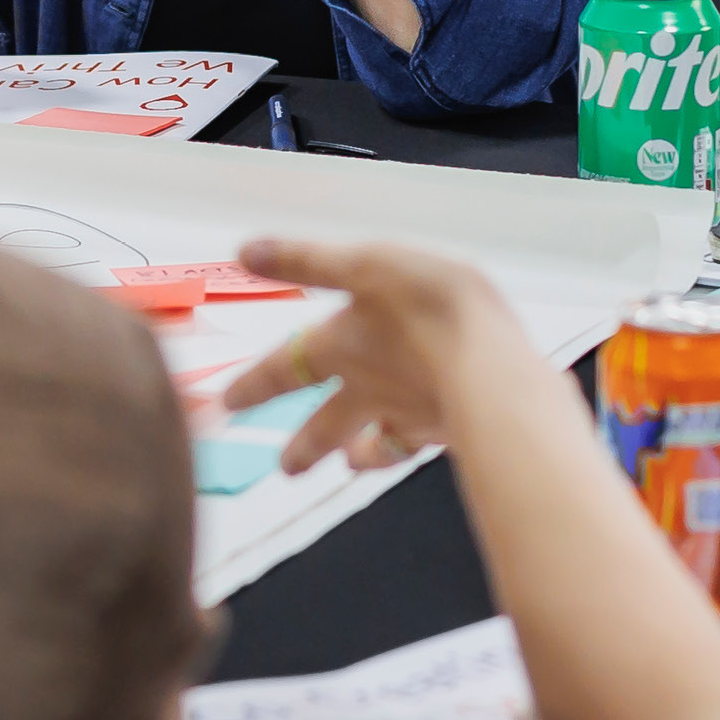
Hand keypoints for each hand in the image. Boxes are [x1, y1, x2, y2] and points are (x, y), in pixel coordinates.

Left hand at [221, 237, 549, 474]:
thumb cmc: (428, 306)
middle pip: (326, 424)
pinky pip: (424, 444)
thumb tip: (243, 251)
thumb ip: (305, 260)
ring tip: (351, 464)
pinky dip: (414, 448)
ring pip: (377, 444)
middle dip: (305, 445)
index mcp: (340, 348)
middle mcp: (369, 390)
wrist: (491, 364)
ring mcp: (410, 415)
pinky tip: (422, 445)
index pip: (284, 369)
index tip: (227, 404)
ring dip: (361, 455)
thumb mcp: (363, 264)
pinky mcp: (451, 428)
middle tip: (285, 468)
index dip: (253, 384)